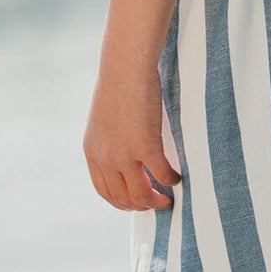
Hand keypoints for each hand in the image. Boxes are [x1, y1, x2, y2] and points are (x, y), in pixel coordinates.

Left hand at [82, 69, 181, 211]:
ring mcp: (124, 154)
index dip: (121, 201)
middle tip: (155, 203)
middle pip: (121, 198)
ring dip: (155, 202)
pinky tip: (178, 177)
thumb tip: (124, 147)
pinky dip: (171, 180)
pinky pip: (162, 175)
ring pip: (140, 195)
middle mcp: (105, 158)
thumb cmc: (118, 83)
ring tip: (167, 199)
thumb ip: (110, 138)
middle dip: (139, 206)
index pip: (103, 190)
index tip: (135, 201)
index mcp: (92, 151)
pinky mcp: (146, 146)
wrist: (125, 65)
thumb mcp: (105, 117)